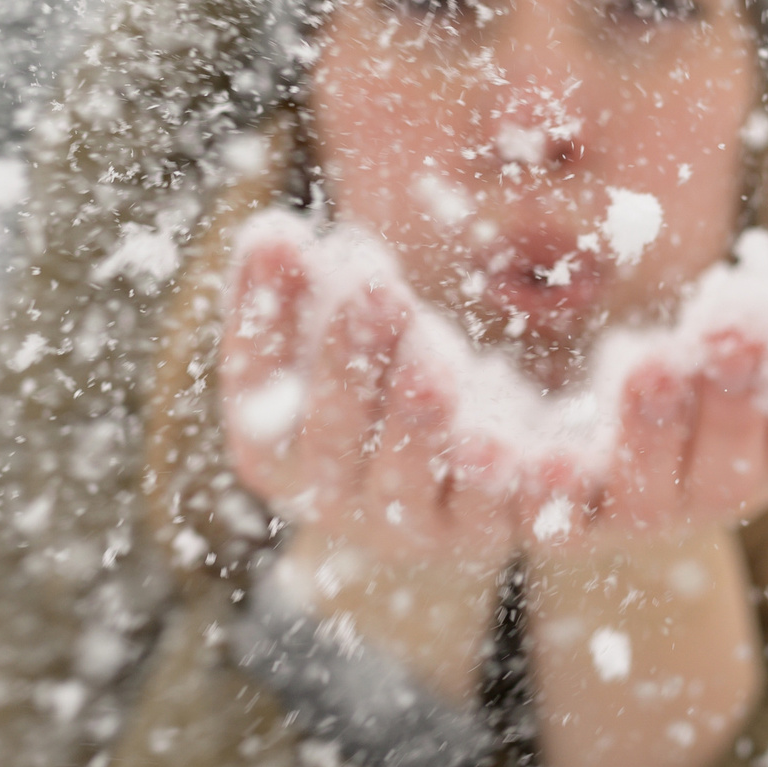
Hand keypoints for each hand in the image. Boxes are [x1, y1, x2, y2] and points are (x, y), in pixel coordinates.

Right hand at [220, 234, 514, 567]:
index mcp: (272, 449)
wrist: (458, 469)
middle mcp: (329, 499)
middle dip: (350, 357)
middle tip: (374, 288)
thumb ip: (301, 285)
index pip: (254, 383)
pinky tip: (513, 444)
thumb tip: (270, 233)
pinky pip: (496, 515)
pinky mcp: (482, 533)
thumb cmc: (378, 379)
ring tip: (430, 360)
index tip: (281, 237)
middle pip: (332, 434)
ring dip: (417, 418)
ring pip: (406, 479)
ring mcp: (405, 526)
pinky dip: (507, 486)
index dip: (264, 311)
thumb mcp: (339, 329)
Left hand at [520, 325, 767, 550]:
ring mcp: (630, 517)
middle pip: (726, 471)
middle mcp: (699, 501)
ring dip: (653, 433)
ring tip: (653, 366)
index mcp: (759, 463)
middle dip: (733, 402)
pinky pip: (554, 520)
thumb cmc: (686, 399)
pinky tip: (544, 461)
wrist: (588, 478)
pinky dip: (549, 495)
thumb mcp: (742, 360)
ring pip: (646, 494)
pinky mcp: (562, 523)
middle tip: (732, 335)